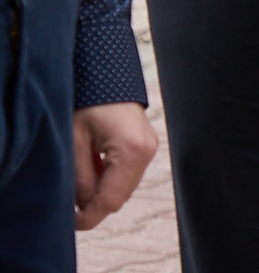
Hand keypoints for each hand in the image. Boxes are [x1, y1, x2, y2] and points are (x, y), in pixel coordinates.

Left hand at [71, 102, 156, 229]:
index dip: (89, 217)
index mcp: (132, 149)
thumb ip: (80, 180)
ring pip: (125, 187)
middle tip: (69, 202)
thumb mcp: (75, 143)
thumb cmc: (88, 104)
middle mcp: (148, 150)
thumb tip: (82, 207)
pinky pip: (128, 174)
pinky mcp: (147, 145)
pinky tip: (94, 164)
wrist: (105, 74)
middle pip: (121, 196)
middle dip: (94, 204)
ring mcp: (151, 147)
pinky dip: (110, 178)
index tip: (69, 222)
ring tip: (81, 175)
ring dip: (102, 190)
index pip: (112, 200)